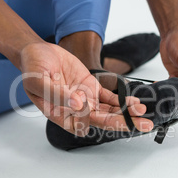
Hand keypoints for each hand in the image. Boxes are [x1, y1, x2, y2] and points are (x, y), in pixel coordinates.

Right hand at [19, 42, 153, 135]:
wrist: (38, 52)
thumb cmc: (33, 69)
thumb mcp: (40, 82)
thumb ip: (59, 95)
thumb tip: (78, 104)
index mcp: (61, 115)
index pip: (84, 125)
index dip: (100, 123)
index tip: (113, 118)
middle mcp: (77, 112)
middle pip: (103, 121)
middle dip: (125, 123)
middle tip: (143, 125)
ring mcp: (87, 100)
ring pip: (110, 111)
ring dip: (127, 112)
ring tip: (144, 112)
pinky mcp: (93, 88)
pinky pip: (110, 98)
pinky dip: (123, 100)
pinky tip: (135, 102)